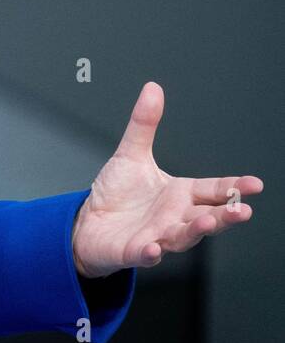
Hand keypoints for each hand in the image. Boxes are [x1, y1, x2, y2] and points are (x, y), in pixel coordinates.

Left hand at [71, 82, 262, 278]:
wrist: (88, 223)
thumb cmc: (116, 194)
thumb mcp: (131, 155)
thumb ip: (144, 124)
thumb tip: (153, 88)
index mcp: (180, 195)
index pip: (213, 190)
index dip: (234, 188)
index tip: (255, 184)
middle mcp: (174, 218)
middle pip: (207, 217)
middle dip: (225, 215)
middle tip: (243, 211)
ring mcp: (156, 236)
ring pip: (182, 237)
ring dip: (195, 231)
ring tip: (207, 223)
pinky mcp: (132, 251)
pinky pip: (144, 254)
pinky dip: (149, 253)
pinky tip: (153, 249)